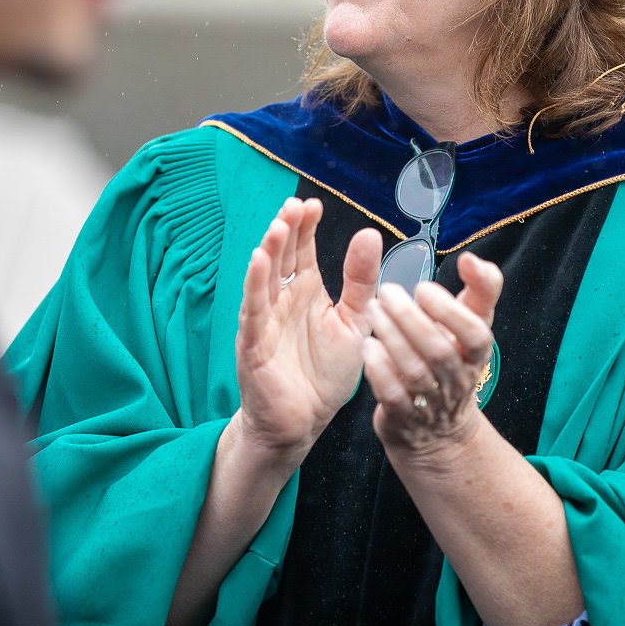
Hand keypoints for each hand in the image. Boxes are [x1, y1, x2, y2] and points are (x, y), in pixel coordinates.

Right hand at [233, 198, 381, 465]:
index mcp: (306, 293)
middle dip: (287, 231)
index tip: (313, 204)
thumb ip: (361, 281)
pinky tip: (258, 261)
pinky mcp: (254, 343)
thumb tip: (370, 235)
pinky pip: (253, 310)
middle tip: (295, 206)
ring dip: (270, 251)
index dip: (305, 227)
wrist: (304, 422)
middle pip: (281, 257)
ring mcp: (265, 320)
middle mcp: (282, 300)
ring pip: (264, 278)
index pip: (302, 251)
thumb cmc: (325, 373)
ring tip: (280, 226)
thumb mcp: (354, 321)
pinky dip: (255, 285)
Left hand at [363, 251, 502, 457]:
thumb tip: (471, 260)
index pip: (477, 337)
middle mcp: (456, 380)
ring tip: (373, 310)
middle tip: (386, 291)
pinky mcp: (403, 417)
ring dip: (392, 338)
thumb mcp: (472, 326)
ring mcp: (430, 402)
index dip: (451, 312)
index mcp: (475, 355)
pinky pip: (393, 396)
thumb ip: (480, 289)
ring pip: (415, 372)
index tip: (423, 288)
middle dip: (411, 319)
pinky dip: (379, 370)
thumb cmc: (451, 362)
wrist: (436, 431)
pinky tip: (367, 346)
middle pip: (439, 352)